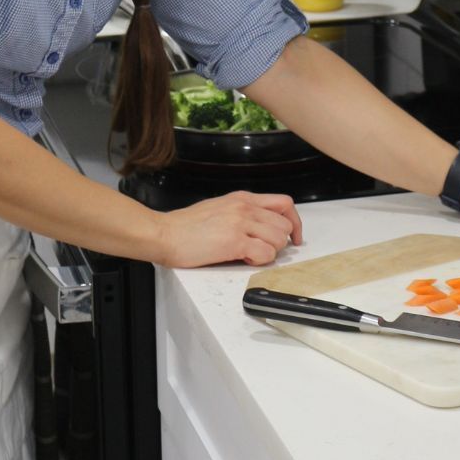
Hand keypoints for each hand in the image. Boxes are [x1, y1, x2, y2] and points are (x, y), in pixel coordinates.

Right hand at [156, 190, 302, 267]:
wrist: (164, 233)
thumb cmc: (186, 226)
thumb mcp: (220, 208)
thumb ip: (243, 213)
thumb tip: (263, 226)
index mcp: (243, 198)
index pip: (284, 203)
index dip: (294, 222)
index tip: (294, 237)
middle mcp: (245, 207)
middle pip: (285, 224)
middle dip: (280, 242)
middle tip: (264, 250)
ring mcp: (240, 223)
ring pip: (279, 239)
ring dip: (269, 252)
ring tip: (250, 254)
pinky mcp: (233, 242)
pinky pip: (265, 253)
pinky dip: (260, 261)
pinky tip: (244, 260)